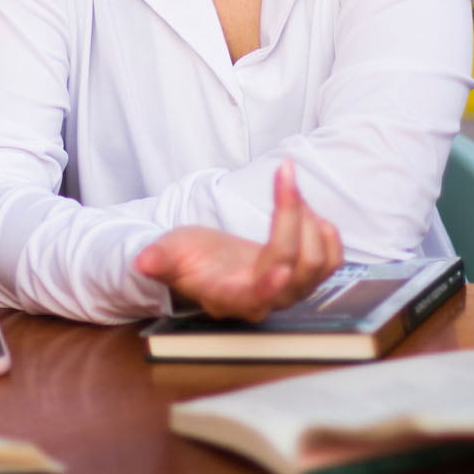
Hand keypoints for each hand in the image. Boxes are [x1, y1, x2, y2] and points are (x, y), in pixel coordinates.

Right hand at [134, 158, 342, 320]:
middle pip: (297, 267)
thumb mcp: (166, 254)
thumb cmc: (185, 258)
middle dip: (293, 215)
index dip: (269, 286)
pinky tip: (307, 211)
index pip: (257, 297)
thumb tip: (142, 260)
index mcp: (231, 297)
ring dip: (309, 219)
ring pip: (320, 262)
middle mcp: (265, 300)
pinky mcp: (302, 277)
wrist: (205, 263)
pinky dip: (326, 233)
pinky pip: (331, 261)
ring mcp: (288, 291)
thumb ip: (158, 259)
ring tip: (289, 190)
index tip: (279, 268)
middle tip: (284, 174)